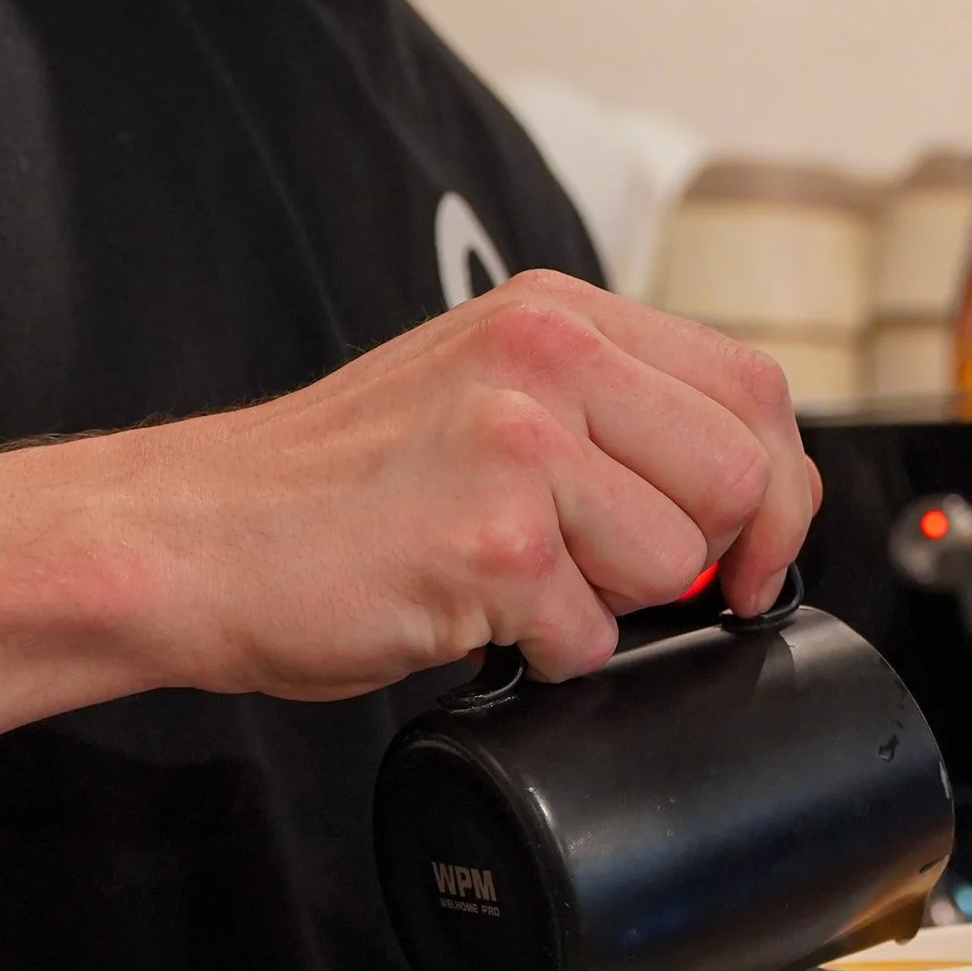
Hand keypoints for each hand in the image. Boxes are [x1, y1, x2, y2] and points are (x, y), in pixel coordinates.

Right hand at [127, 269, 818, 694]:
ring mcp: (519, 444)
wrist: (193, 535)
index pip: (754, 388)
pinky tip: (469, 614)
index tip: (751, 551)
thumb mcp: (485, 392)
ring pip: (677, 560)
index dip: (778, 488)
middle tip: (623, 581)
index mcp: (558, 315)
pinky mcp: (491, 542)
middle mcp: (547, 357)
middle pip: (743, 475)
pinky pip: (593, 633)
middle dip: (706, 556)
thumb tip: (741, 489)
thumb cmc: (337, 486)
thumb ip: (605, 409)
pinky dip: (544, 654)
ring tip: (515, 583)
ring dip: (611, 604)